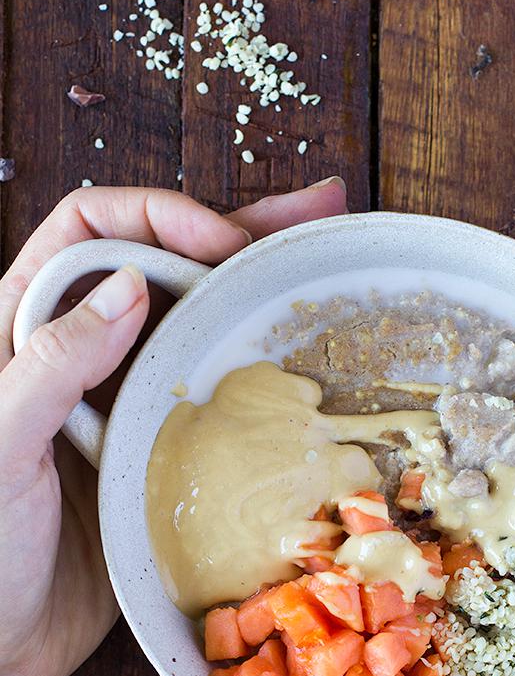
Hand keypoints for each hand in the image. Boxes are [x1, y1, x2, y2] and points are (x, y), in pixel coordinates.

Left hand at [0, 178, 346, 675]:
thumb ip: (53, 365)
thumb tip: (130, 289)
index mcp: (24, 332)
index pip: (91, 234)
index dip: (158, 220)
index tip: (219, 246)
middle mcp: (82, 359)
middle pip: (160, 268)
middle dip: (237, 232)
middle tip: (315, 213)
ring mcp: (126, 410)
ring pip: (197, 330)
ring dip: (258, 295)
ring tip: (323, 262)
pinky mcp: (160, 462)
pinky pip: (216, 406)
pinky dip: (260, 379)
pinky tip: (305, 367)